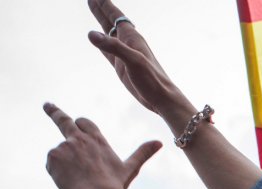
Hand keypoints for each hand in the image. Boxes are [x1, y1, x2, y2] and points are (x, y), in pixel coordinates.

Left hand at [44, 103, 161, 188]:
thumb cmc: (115, 184)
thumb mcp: (130, 167)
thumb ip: (143, 153)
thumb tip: (160, 142)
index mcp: (97, 139)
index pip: (84, 122)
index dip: (80, 124)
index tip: (74, 121)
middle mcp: (79, 138)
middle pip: (63, 120)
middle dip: (54, 111)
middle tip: (48, 105)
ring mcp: (64, 145)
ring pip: (59, 152)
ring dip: (64, 163)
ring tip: (77, 179)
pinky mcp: (53, 156)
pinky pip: (51, 163)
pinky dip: (56, 171)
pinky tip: (68, 181)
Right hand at [87, 0, 192, 115]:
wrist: (161, 97)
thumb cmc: (151, 79)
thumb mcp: (133, 61)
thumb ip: (113, 47)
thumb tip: (91, 34)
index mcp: (133, 38)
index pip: (116, 17)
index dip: (105, 6)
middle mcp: (128, 43)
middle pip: (111, 22)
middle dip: (101, 9)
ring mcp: (124, 55)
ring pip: (108, 34)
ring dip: (100, 22)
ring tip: (94, 10)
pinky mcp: (121, 66)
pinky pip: (108, 50)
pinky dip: (101, 42)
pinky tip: (97, 38)